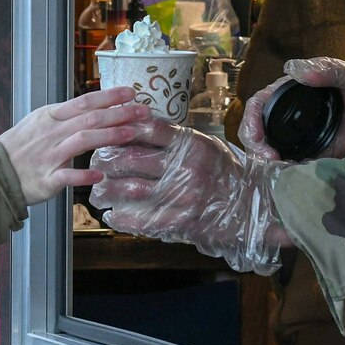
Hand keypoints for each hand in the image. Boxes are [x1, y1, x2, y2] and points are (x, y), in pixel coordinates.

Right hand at [0, 88, 149, 204]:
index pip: (84, 101)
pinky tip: (100, 174)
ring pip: (82, 140)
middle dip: (119, 113)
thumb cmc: (19, 147)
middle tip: (144, 111)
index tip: (132, 92)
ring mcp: (48, 155)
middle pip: (90, 118)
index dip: (109, 96)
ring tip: (131, 134)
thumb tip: (93, 108)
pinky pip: (66, 175)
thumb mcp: (39, 122)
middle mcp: (51, 132)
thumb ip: (65, 116)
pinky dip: (83, 174)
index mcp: (51, 116)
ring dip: (109, 136)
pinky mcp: (45, 179)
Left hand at [90, 119, 290, 274]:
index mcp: (189, 143)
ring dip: (107, 189)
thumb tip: (137, 124)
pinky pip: (142, 219)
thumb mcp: (204, 145)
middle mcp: (184, 167)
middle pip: (130, 158)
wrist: (251, 204)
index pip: (145, 128)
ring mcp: (181, 195)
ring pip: (130, 188)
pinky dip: (122, 217)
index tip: (104, 132)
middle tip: (92, 162)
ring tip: (96, 189)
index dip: (119, 129)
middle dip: (104, 160)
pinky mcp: (181, 220)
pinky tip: (111, 215)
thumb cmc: (224, 172)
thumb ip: (174, 137)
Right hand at [237, 56, 344, 160]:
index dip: (251, 119)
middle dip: (255, 145)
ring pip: (268, 149)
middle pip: (256, 131)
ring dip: (265, 159)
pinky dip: (283, 170)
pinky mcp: (309, 152)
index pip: (257, 105)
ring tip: (277, 165)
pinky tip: (289, 172)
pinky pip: (290, 163)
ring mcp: (296, 136)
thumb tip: (292, 69)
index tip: (258, 135)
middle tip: (269, 156)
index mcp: (286, 93)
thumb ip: (325, 70)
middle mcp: (285, 115)